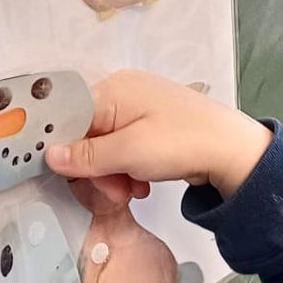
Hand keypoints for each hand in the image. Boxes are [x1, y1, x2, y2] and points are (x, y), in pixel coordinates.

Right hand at [45, 71, 272, 198]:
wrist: (234, 150)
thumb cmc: (182, 143)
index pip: (69, 119)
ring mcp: (140, 108)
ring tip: (132, 191)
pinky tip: (143, 184)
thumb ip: (86, 155)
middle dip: (97, 169)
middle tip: (114, 193)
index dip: (67, 151)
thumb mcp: (129, 152)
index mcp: (112, 90)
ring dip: (114, 174)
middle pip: (87, 134)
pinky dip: (130, 168)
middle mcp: (123, 93)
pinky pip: (127, 147)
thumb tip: (48, 155)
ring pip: (107, 146)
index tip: (74, 178)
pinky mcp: (154, 125)